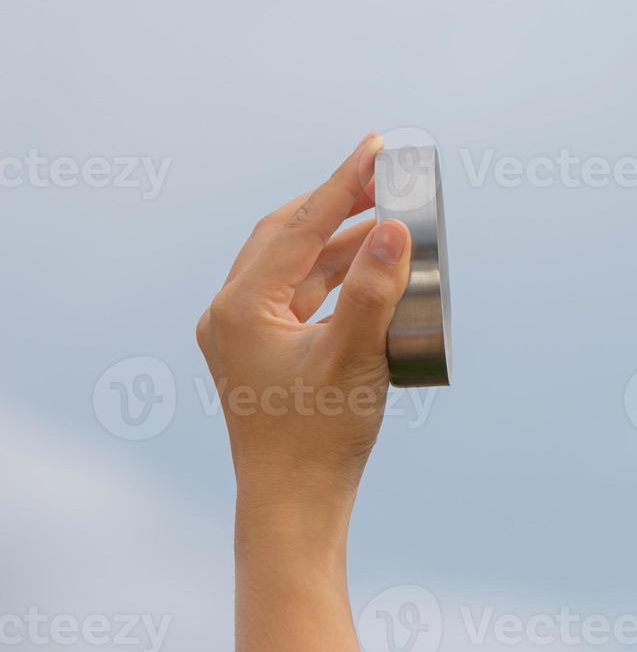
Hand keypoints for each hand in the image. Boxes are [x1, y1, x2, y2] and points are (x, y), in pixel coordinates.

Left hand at [196, 134, 410, 651]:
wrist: (292, 505)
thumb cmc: (320, 438)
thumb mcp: (355, 359)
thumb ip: (374, 289)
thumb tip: (391, 227)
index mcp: (241, 307)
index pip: (299, 225)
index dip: (340, 181)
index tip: (374, 145)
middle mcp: (230, 312)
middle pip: (285, 232)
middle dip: (333, 199)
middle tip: (379, 171)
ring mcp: (241, 333)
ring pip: (291, 262)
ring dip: (335, 236)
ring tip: (383, 215)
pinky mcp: (260, 352)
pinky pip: (296, 293)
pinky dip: (331, 272)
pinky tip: (365, 266)